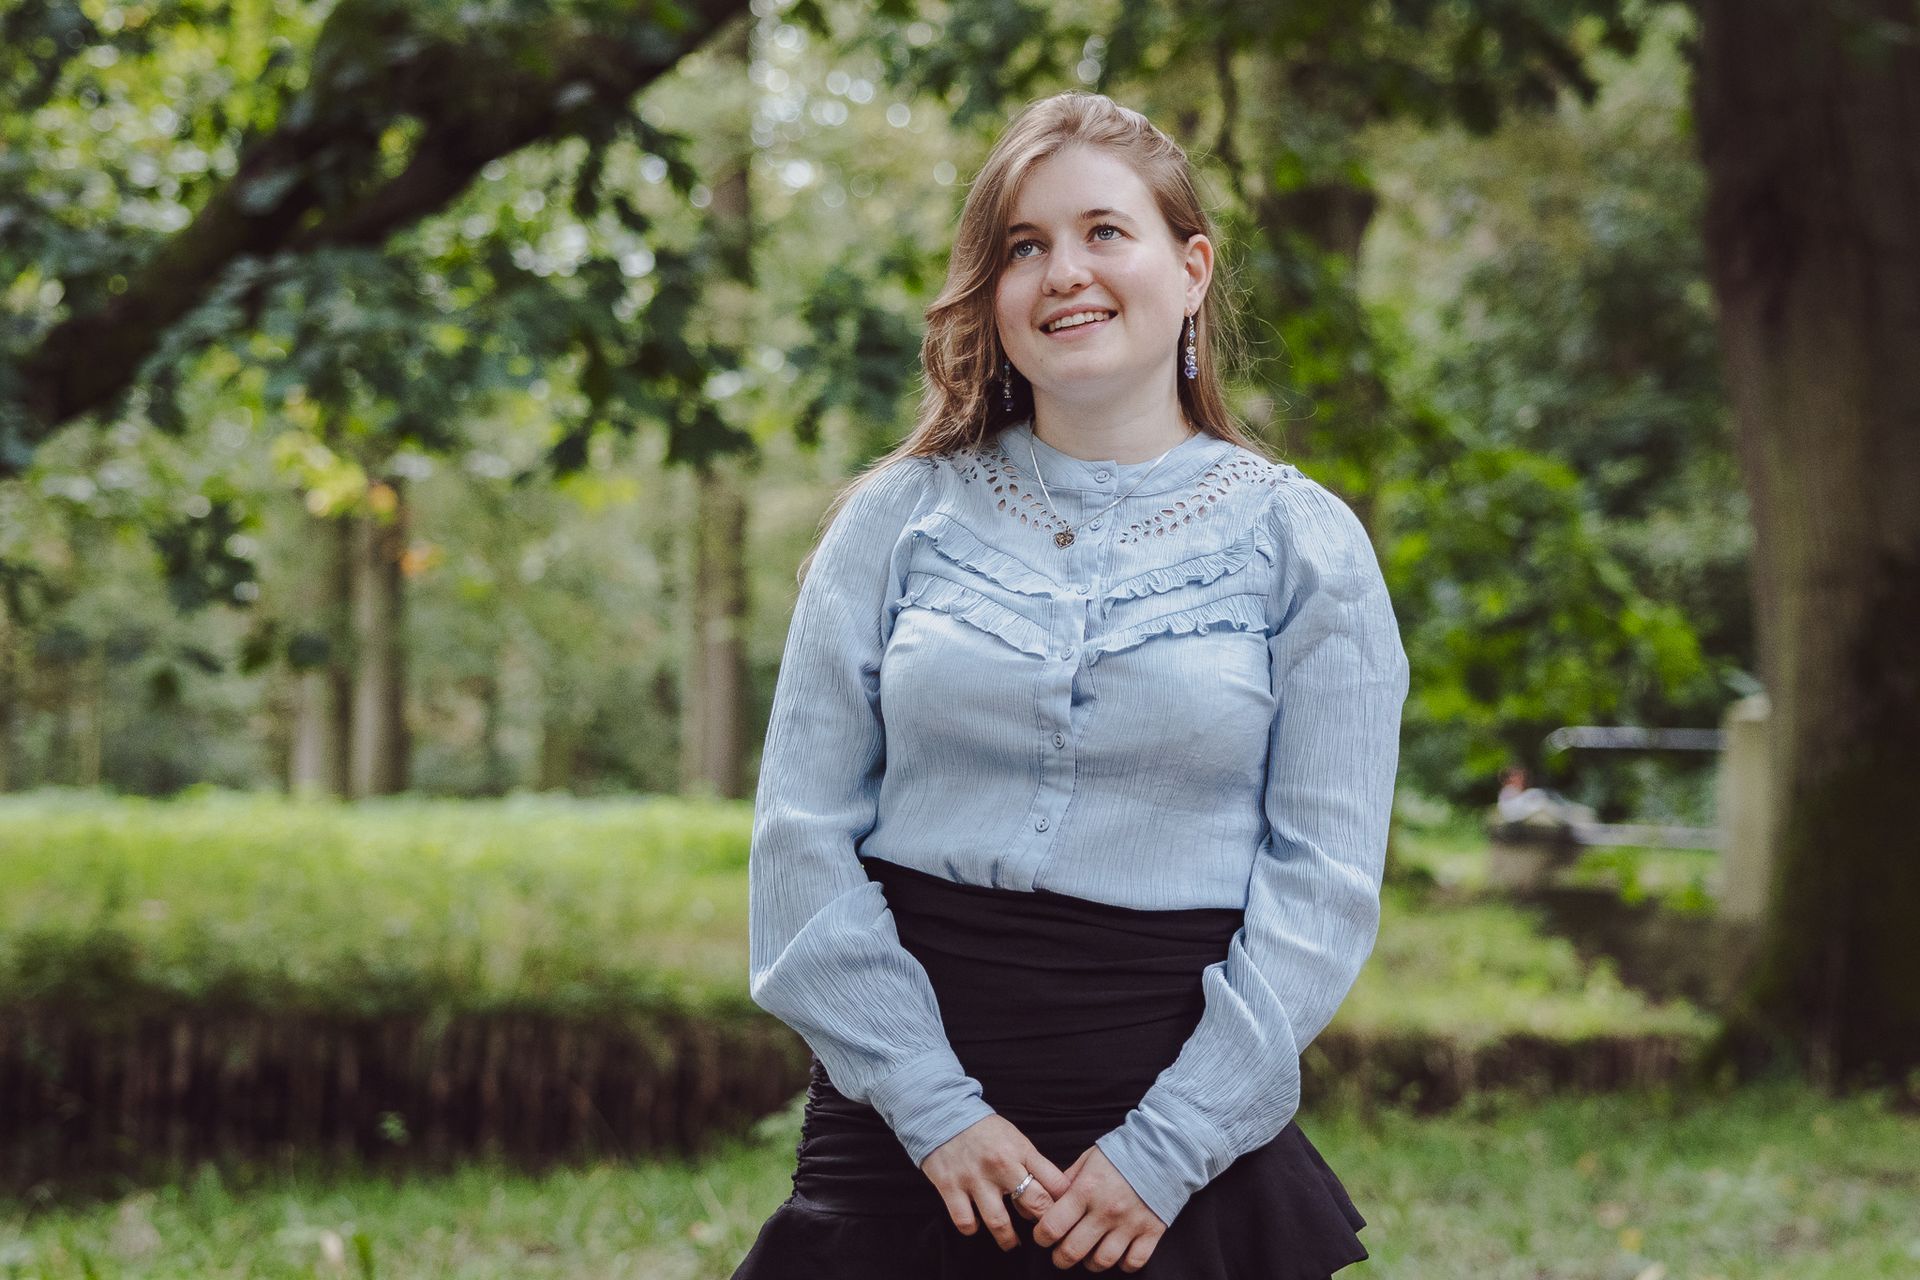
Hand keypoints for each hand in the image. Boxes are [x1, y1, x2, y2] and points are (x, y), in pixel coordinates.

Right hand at [920, 1115, 1070, 1251]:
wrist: (943, 1112)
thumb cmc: (985, 1130)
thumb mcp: (1016, 1139)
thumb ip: (1033, 1164)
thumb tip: (1053, 1195)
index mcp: (1021, 1150)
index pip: (1056, 1183)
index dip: (1065, 1204)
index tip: (1063, 1216)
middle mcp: (1001, 1165)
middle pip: (1035, 1204)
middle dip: (1044, 1225)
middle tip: (1041, 1235)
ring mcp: (974, 1177)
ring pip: (999, 1222)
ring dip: (1008, 1239)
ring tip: (1011, 1243)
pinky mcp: (950, 1186)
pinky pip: (965, 1221)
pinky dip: (972, 1228)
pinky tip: (976, 1223)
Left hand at [1032, 1145, 1166, 1272]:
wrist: (1165, 1148)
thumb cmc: (1123, 1153)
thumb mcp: (1088, 1159)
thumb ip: (1068, 1181)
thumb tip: (1049, 1200)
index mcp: (1086, 1189)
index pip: (1052, 1226)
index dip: (1041, 1237)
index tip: (1043, 1236)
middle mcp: (1106, 1210)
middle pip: (1073, 1251)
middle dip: (1060, 1258)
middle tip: (1060, 1253)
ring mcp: (1130, 1223)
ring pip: (1102, 1261)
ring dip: (1089, 1263)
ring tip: (1088, 1255)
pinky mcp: (1152, 1231)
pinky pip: (1133, 1262)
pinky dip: (1122, 1264)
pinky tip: (1117, 1254)